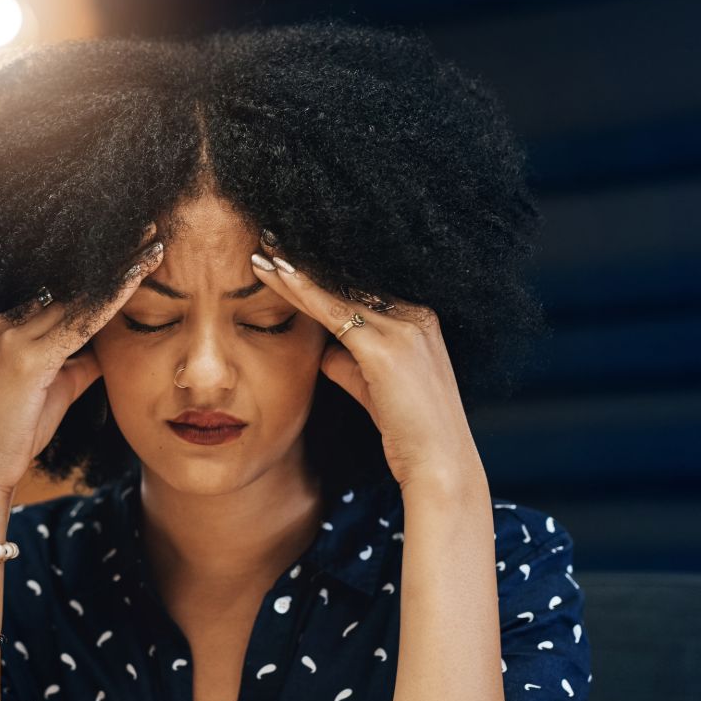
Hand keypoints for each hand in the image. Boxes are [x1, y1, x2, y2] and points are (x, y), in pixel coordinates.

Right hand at [0, 223, 164, 495]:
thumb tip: (113, 344)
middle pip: (76, 279)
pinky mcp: (27, 358)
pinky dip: (113, 299)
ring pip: (81, 293)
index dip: (106, 264)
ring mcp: (16, 336)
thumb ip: (83, 358)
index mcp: (17, 322)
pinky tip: (139, 279)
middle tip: (153, 224)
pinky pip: (81, 321)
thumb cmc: (23, 426)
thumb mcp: (61, 383)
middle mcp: (13, 320)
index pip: (71, 286)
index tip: (139, 242)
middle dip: (116, 252)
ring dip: (122, 267)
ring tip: (156, 242)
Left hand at [250, 233, 484, 490]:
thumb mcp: (374, 390)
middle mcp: (415, 315)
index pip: (359, 288)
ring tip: (262, 247)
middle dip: (306, 259)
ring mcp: (404, 329)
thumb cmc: (407, 432)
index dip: (320, 273)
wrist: (438, 465)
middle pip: (348, 280)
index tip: (286, 258)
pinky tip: (277, 275)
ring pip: (338, 289)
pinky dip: (303, 292)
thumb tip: (323, 352)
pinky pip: (334, 312)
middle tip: (268, 236)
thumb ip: (350, 366)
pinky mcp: (387, 349)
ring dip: (295, 268)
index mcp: (417, 320)